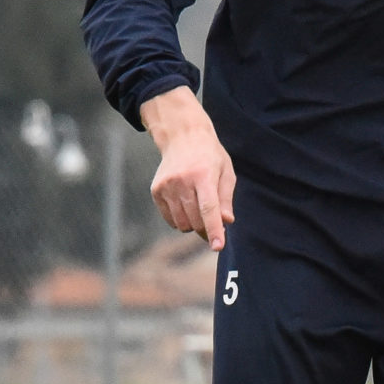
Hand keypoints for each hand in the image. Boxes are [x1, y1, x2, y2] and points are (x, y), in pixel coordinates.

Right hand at [139, 86, 235, 249]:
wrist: (182, 136)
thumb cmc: (210, 156)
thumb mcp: (226, 171)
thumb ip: (226, 198)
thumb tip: (227, 222)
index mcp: (203, 175)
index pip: (209, 208)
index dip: (214, 230)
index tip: (218, 246)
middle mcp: (182, 181)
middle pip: (196, 220)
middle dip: (207, 228)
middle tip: (214, 222)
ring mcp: (166, 186)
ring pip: (182, 224)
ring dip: (194, 225)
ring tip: (199, 209)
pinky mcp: (156, 191)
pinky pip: (170, 220)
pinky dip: (181, 220)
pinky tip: (186, 206)